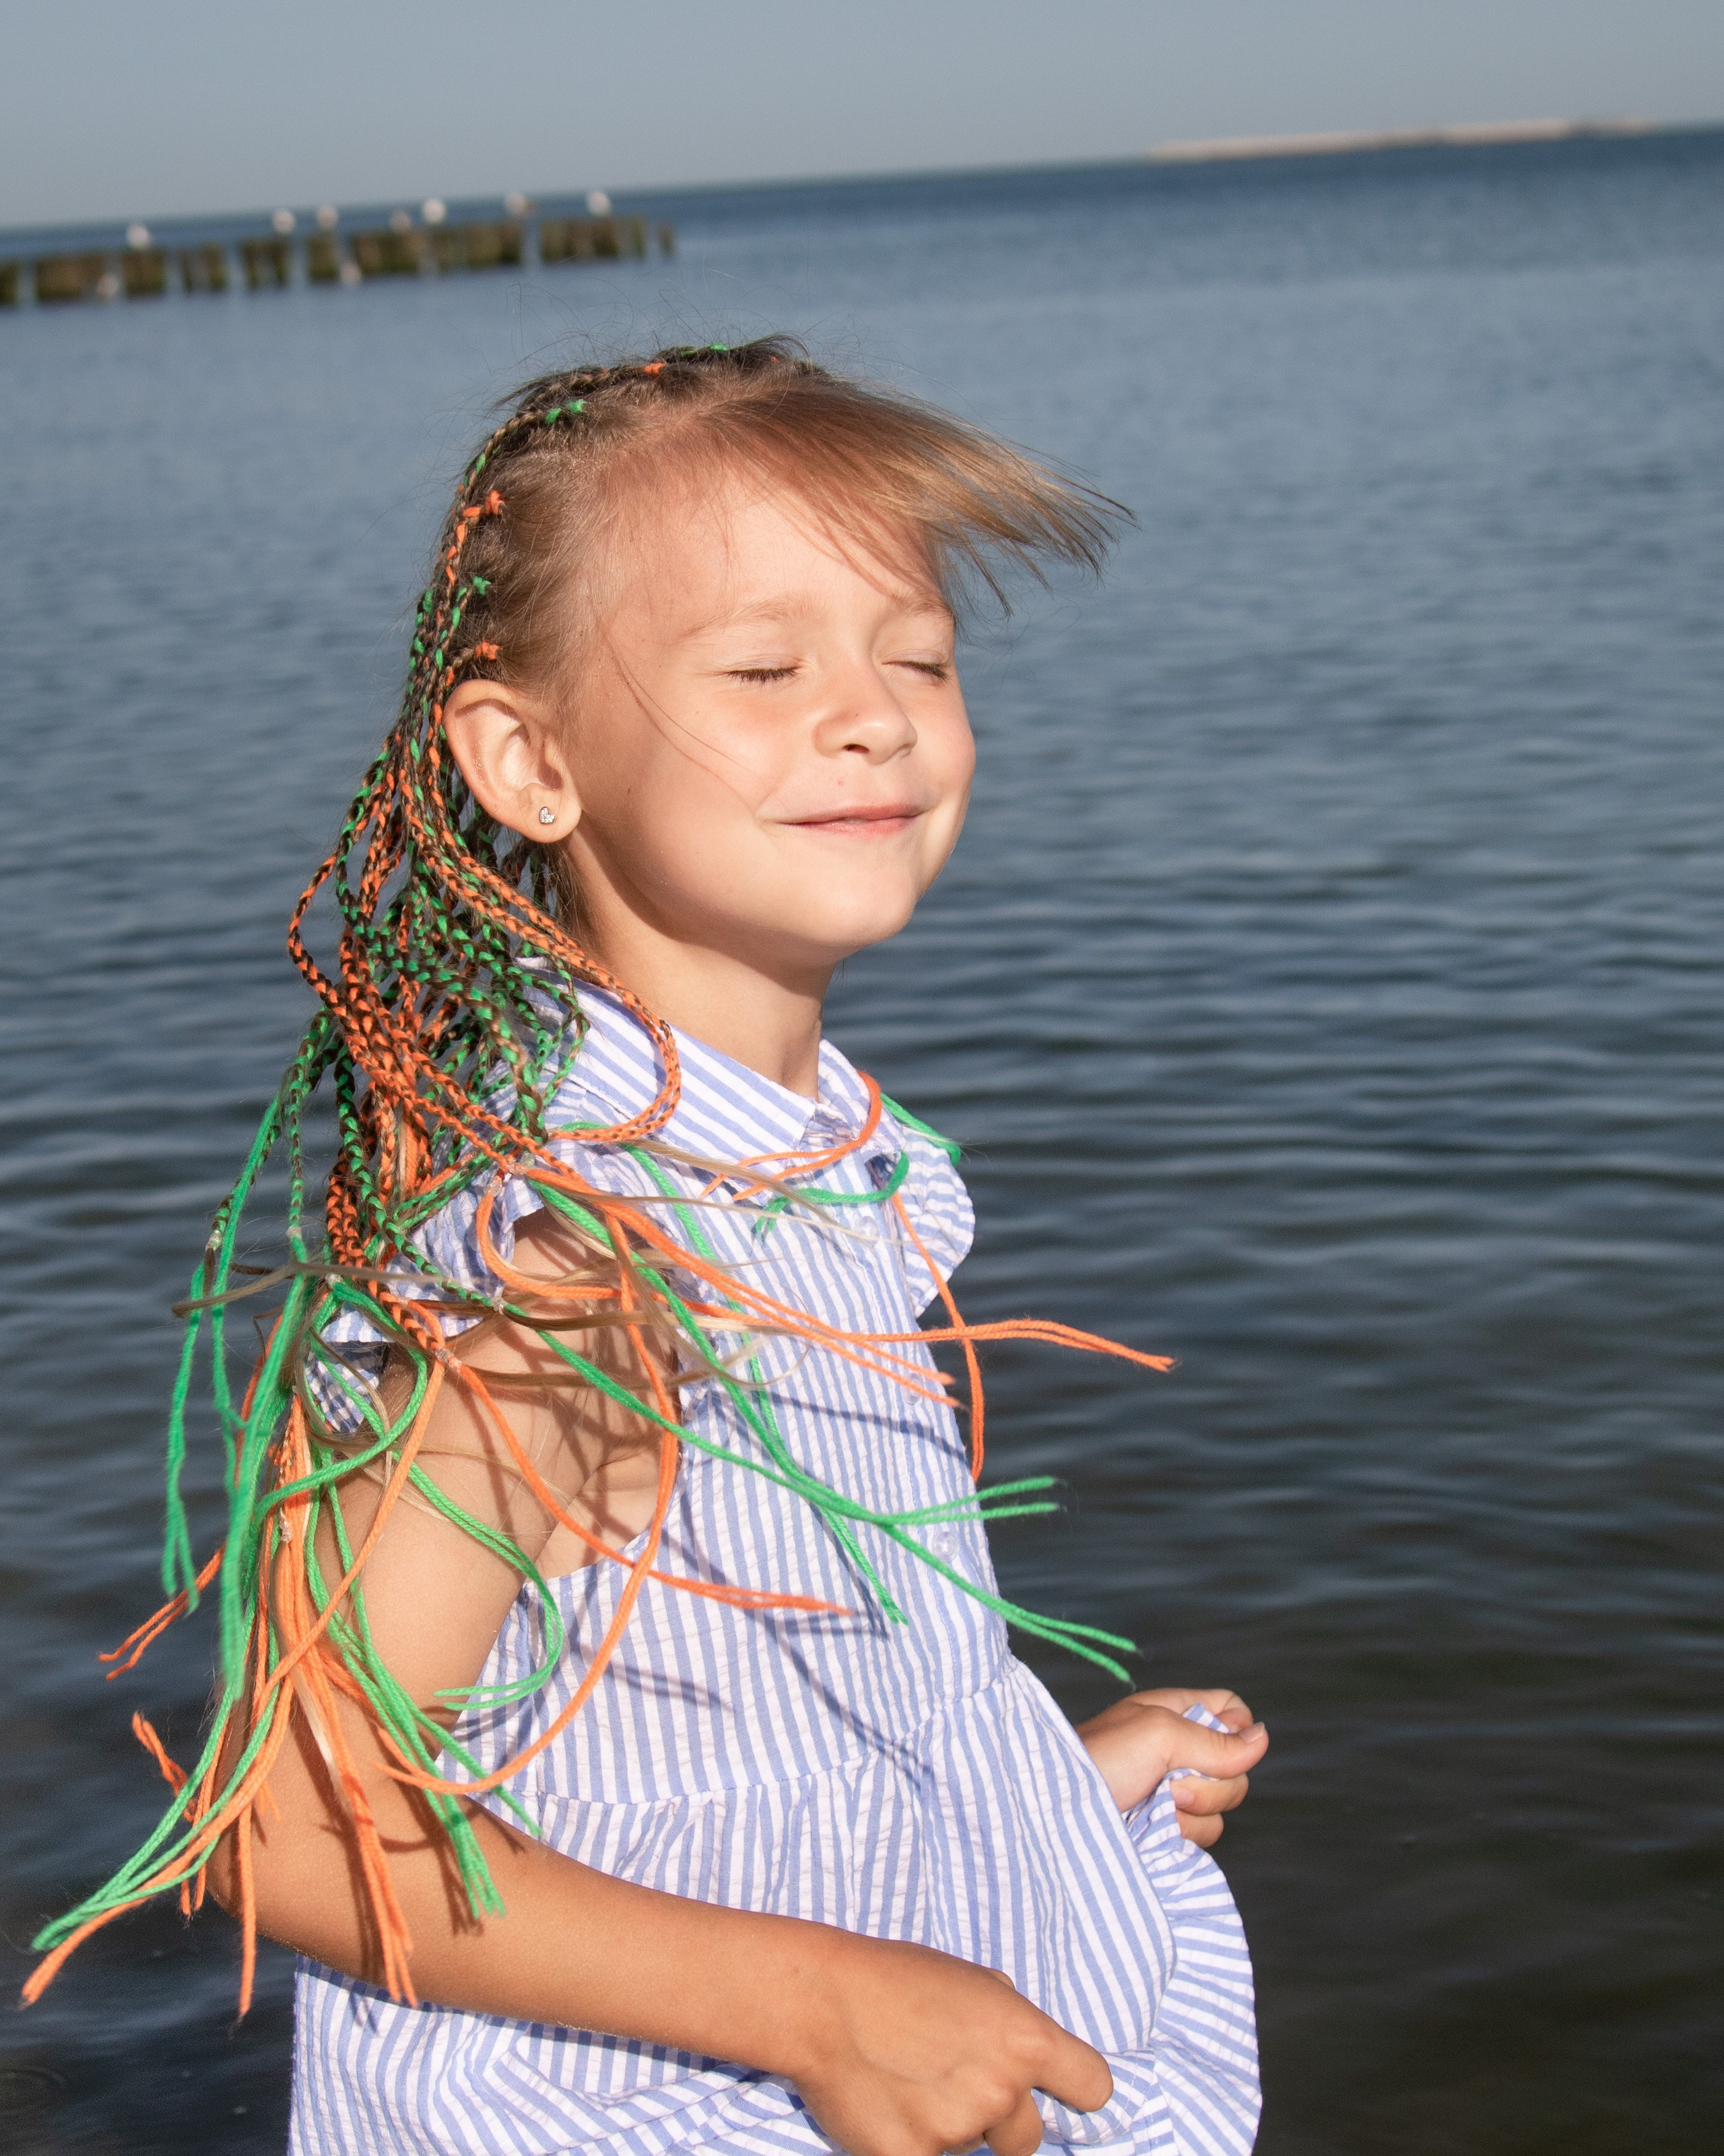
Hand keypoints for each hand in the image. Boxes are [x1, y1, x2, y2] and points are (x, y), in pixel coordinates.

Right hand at [787, 1929, 1112, 2155]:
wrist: (822, 2000)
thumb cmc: (894, 1979)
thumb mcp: (968, 1979)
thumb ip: (1006, 2017)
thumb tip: (1026, 2049)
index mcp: (1024, 2038)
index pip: (1094, 2086)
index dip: (1076, 2092)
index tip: (1060, 2094)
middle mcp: (1001, 2089)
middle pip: (1029, 2138)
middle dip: (1000, 2123)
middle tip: (953, 2087)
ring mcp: (958, 2130)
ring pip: (973, 2149)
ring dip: (950, 2128)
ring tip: (909, 2083)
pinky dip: (914, 2144)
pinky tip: (889, 2107)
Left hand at [1074, 1689, 1266, 1846]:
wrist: (1058, 1817)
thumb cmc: (1098, 1760)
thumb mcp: (1157, 1734)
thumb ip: (1213, 1739)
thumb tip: (1263, 1738)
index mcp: (1174, 1714)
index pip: (1232, 1711)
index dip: (1236, 1729)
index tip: (1213, 1742)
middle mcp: (1178, 1751)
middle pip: (1236, 1766)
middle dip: (1207, 1779)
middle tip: (1166, 1779)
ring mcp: (1174, 1793)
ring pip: (1223, 1805)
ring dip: (1191, 1810)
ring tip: (1151, 1805)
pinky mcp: (1169, 1830)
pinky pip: (1206, 1834)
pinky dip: (1182, 1833)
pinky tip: (1152, 1830)